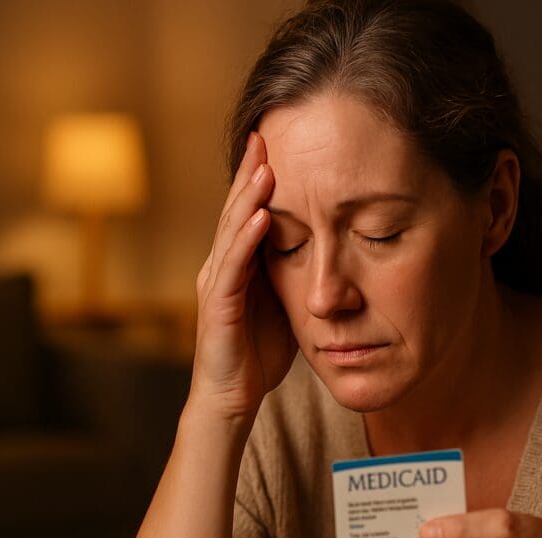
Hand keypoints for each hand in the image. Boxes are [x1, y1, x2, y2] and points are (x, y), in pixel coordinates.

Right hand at [190, 131, 296, 419]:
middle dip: (250, 173)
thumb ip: (293, 274)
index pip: (249, 212)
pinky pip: (232, 269)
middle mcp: (221, 267)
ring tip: (266, 166)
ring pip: (232, 232)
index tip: (276, 143)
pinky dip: (247, 241)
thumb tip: (325, 250)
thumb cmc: (258, 354)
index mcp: (238, 265)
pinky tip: (261, 218)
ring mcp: (216, 285)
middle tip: (264, 135)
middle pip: (237, 211)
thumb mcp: (283, 304)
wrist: (232, 399)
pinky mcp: (217, 308)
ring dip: (249, 198)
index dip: (259, 179)